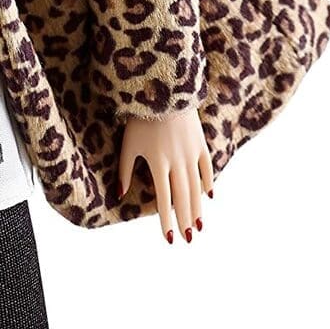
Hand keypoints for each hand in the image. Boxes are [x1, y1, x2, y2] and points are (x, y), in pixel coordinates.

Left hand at [118, 107, 213, 243]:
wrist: (163, 90)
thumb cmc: (140, 117)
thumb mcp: (128, 143)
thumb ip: (125, 170)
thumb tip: (120, 194)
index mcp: (158, 164)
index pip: (163, 200)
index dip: (166, 221)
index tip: (169, 238)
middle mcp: (177, 162)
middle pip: (183, 198)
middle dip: (185, 221)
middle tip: (188, 240)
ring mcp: (191, 153)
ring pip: (196, 187)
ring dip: (198, 208)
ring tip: (199, 227)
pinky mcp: (200, 143)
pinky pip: (207, 167)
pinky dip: (208, 182)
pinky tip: (209, 196)